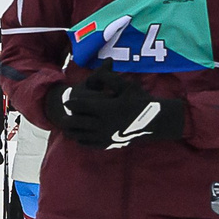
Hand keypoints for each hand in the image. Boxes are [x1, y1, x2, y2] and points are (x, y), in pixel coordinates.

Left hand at [50, 72, 184, 149]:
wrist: (155, 122)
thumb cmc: (141, 100)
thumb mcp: (126, 85)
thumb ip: (108, 77)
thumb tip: (91, 73)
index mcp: (106, 108)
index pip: (81, 106)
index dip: (72, 103)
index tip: (67, 102)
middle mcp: (104, 124)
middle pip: (77, 122)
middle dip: (68, 118)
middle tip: (63, 116)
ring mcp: (106, 136)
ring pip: (81, 135)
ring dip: (73, 130)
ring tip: (68, 126)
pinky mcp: (110, 144)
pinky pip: (90, 144)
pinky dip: (82, 140)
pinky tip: (80, 136)